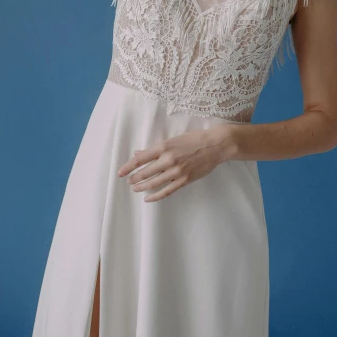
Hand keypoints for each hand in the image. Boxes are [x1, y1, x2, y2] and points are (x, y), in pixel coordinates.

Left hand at [117, 124, 233, 201]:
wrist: (215, 145)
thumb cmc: (194, 139)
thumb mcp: (173, 140)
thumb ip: (155, 149)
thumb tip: (138, 154)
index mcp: (164, 147)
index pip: (141, 159)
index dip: (128, 166)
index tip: (120, 172)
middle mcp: (168, 159)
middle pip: (145, 172)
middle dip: (134, 178)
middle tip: (128, 181)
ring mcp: (176, 171)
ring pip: (154, 183)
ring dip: (142, 187)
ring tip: (135, 188)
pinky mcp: (184, 180)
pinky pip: (166, 191)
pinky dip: (156, 196)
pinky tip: (148, 198)